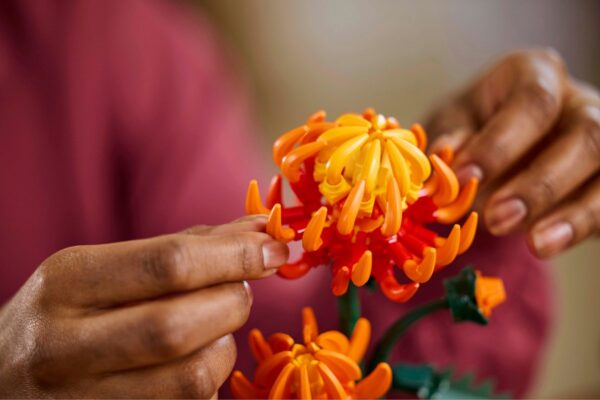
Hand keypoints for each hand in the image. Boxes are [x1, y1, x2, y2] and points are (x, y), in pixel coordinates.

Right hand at [0, 215, 287, 397]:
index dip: (235, 256)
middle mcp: (63, 345)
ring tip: (210, 332)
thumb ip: (184, 247)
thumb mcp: (104, 269)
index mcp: (67, 281)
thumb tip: (261, 230)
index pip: (168, 263)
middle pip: (182, 324)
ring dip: (224, 348)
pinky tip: (190, 365)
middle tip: (239, 292)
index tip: (274, 249)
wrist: (3, 378)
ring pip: (194, 377)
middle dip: (233, 303)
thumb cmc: (67, 313)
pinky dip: (207, 382)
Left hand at [427, 48, 599, 257]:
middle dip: (541, 184)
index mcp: (536, 74)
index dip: (500, 143)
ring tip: (536, 245)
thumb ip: (451, 135)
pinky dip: (583, 227)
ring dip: (576, 214)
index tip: (464, 178)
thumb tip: (445, 153)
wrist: (496, 151)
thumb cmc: (471, 128)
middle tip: (497, 219)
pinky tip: (550, 245)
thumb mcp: (453, 123)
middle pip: (586, 135)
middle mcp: (580, 103)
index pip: (533, 101)